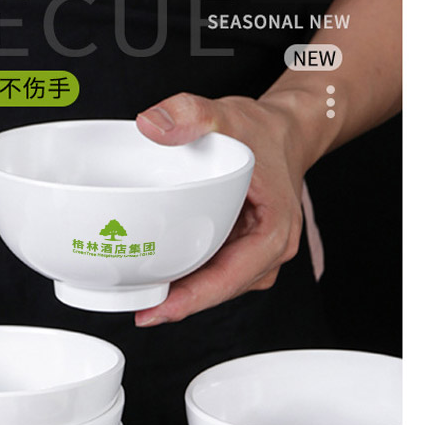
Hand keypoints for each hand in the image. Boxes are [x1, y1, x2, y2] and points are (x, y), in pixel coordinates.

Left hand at [133, 86, 306, 323]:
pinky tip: (163, 271)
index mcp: (275, 229)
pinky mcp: (244, 249)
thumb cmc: (262, 130)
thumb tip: (151, 125)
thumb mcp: (227, 115)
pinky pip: (217, 270)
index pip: (231, 277)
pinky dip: (192, 274)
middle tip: (140, 307)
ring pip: (219, 284)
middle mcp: (271, 249)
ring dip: (186, 292)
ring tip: (144, 295)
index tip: (159, 310)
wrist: (283, 131)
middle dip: (182, 301)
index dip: (194, 299)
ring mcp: (258, 253)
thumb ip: (190, 113)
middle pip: (222, 288)